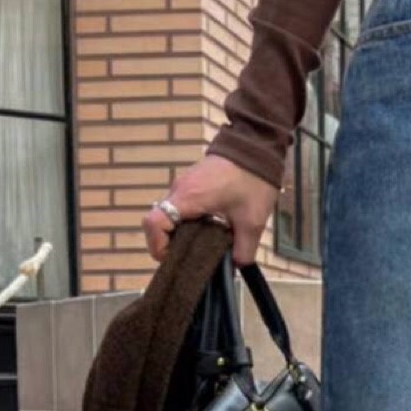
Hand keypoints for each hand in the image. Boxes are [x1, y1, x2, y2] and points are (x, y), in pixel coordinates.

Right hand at [142, 155, 277, 265]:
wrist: (256, 144)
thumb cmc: (252, 179)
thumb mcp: (252, 221)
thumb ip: (243, 249)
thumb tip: (236, 265)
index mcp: (188, 198)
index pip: (154, 223)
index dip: (157, 245)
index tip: (172, 259)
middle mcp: (179, 190)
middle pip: (157, 221)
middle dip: (166, 244)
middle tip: (187, 259)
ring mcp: (184, 184)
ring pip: (168, 214)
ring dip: (176, 233)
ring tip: (197, 248)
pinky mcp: (191, 182)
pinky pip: (179, 207)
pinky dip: (184, 222)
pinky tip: (204, 231)